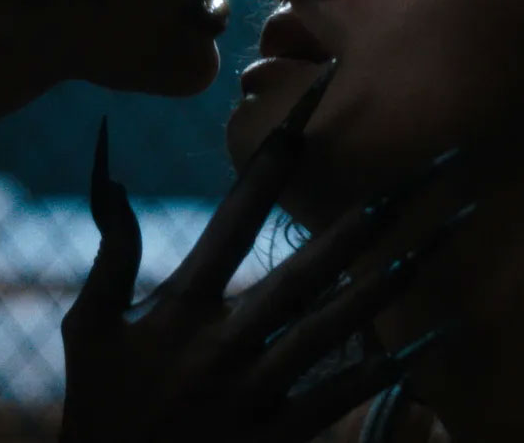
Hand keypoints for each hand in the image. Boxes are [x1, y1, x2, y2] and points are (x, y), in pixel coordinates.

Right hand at [59, 62, 466, 442]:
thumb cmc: (101, 407)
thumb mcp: (89, 328)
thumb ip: (111, 252)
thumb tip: (113, 174)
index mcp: (181, 305)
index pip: (236, 217)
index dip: (273, 160)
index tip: (312, 113)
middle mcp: (223, 342)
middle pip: (308, 269)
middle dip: (367, 219)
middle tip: (420, 176)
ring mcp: (253, 393)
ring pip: (334, 328)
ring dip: (388, 285)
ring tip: (435, 244)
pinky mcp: (275, 439)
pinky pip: (338, 398)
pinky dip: (383, 371)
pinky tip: (428, 341)